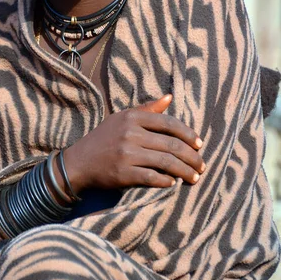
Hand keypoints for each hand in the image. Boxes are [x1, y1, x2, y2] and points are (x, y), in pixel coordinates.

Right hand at [64, 95, 204, 192]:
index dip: (188, 134)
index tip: (199, 144)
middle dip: (192, 157)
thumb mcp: (122, 118)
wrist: (79, 162)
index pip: (169, 123)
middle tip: (201, 166)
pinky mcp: (123, 173)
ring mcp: (127, 154)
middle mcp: (130, 133)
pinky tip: (173, 182)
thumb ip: (147, 109)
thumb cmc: (104, 138)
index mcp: (132, 117)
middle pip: (171, 145)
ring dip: (185, 171)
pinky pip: (152, 178)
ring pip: (166, 162)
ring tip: (194, 178)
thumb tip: (169, 97)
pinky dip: (166, 181)